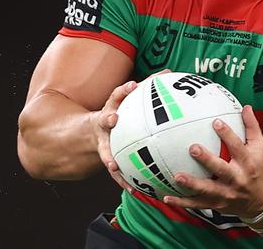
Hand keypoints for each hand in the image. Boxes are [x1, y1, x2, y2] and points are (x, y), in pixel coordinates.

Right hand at [94, 69, 170, 192]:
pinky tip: (133, 190)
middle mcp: (104, 123)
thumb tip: (169, 72)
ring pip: (104, 149)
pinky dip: (122, 180)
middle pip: (103, 119)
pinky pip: (114, 171)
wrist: (93, 132)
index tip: (133, 84)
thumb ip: (149, 87)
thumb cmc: (121, 112)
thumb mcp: (130, 99)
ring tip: (114, 166)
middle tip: (114, 118)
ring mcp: (102, 141)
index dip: (124, 89)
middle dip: (107, 118)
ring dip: (108, 156)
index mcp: (113, 107)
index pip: (116, 95)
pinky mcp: (106, 157)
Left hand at [163, 105, 262, 218]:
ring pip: (208, 190)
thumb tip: (245, 107)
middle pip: (221, 170)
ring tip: (177, 176)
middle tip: (192, 148)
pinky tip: (166, 197)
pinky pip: (197, 204)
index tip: (215, 121)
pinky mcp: (216, 204)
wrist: (260, 201)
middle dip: (207, 160)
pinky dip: (182, 202)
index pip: (238, 147)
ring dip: (192, 184)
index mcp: (248, 163)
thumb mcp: (260, 148)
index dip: (228, 134)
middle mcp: (237, 179)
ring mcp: (226, 194)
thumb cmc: (257, 168)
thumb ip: (252, 127)